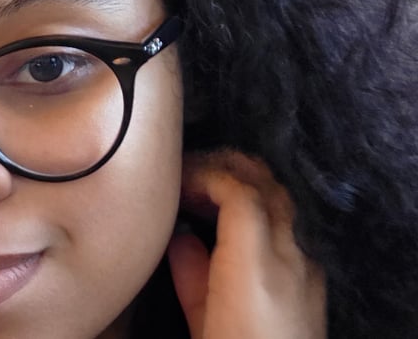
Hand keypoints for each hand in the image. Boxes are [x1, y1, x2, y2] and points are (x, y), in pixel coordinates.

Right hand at [167, 151, 326, 338]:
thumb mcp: (201, 324)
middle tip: (190, 169)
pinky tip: (234, 227)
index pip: (239, 193)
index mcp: (256, 267)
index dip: (205, 174)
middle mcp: (289, 259)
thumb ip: (191, 275)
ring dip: (245, 186)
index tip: (176, 177)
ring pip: (281, 204)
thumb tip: (181, 238)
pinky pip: (288, 231)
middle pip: (267, 187)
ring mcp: (306, 269)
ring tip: (208, 189)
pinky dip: (260, 214)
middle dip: (228, 167)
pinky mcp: (312, 284)